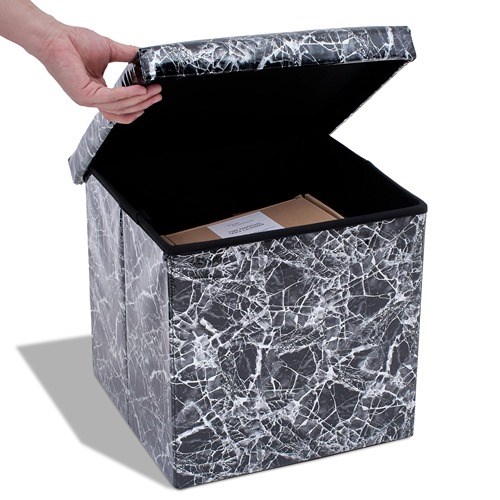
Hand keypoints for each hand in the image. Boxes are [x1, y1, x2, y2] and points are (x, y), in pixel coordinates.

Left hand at [37, 25, 161, 123]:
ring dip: (139, 100)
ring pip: (119, 107)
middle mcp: (93, 99)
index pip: (122, 107)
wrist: (55, 36)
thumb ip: (126, 55)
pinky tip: (139, 89)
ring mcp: (88, 100)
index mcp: (98, 92)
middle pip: (124, 110)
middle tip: (158, 94)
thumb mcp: (109, 50)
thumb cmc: (74, 42)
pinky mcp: (84, 95)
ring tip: (151, 92)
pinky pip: (111, 98)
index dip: (140, 103)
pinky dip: (127, 95)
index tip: (154, 94)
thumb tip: (142, 55)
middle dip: (144, 103)